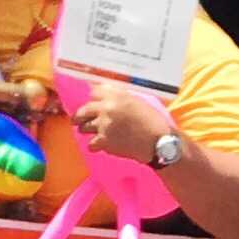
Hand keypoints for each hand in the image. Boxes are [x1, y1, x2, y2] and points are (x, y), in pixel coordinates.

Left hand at [59, 73, 175, 166]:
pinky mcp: (104, 141)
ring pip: (84, 127)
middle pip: (84, 109)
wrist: (159, 142)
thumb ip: (121, 98)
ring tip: (93, 133)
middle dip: (81, 116)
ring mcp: (104, 125)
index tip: (94, 104)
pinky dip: (94, 146)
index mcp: (117, 95)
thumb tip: (108, 99)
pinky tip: (100, 146)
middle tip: (79, 120)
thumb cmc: (153, 122)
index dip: (94, 99)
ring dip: (87, 130)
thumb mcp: (138, 102)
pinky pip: (90, 144)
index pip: (94, 91)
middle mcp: (107, 107)